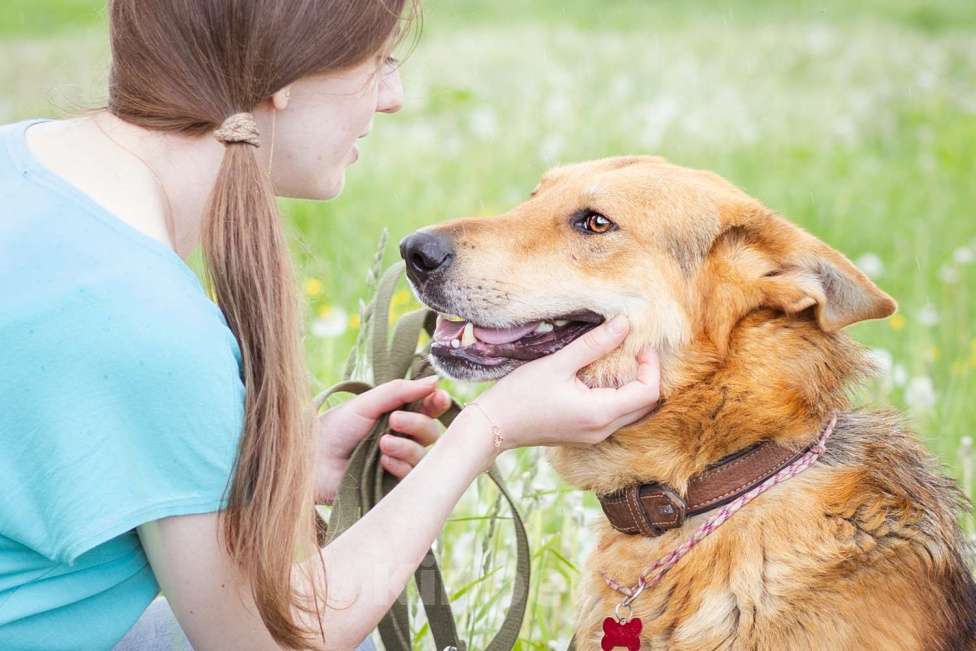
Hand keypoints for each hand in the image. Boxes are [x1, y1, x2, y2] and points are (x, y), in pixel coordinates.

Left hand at [313, 376, 452, 502]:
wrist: (314, 460)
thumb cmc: (336, 428)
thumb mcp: (368, 403)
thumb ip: (401, 391)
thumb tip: (435, 380)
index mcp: (399, 414)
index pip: (429, 408)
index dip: (438, 402)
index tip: (437, 398)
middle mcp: (403, 438)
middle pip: (431, 432)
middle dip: (417, 423)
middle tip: (394, 420)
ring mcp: (399, 463)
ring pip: (424, 455)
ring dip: (406, 446)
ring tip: (383, 443)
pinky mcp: (394, 486)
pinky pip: (412, 477)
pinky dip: (400, 465)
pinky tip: (382, 463)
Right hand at [471, 315, 659, 451]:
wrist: (494, 425)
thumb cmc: (520, 394)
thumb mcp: (557, 363)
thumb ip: (594, 344)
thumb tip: (624, 323)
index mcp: (600, 413)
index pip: (648, 393)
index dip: (651, 366)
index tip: (639, 345)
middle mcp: (602, 430)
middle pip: (645, 406)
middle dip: (647, 376)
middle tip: (634, 351)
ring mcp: (593, 436)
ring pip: (632, 413)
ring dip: (633, 388)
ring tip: (619, 361)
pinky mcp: (584, 435)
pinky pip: (615, 418)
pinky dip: (618, 398)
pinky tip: (602, 378)